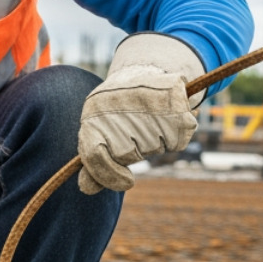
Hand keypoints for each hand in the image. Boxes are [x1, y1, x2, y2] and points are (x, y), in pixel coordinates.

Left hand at [77, 33, 204, 193]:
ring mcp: (145, 105)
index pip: (95, 155)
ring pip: (153, 148)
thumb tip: (87, 189)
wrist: (145, 72)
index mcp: (92, 113)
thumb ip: (94, 159)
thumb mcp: (98, 128)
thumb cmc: (116, 108)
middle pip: (127, 154)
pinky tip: (165, 119)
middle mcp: (117, 107)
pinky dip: (173, 138)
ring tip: (148, 119)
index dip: (108, 175)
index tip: (127, 183)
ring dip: (154, 142)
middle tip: (135, 129)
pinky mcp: (174, 106)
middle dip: (133, 152)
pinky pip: (175, 142)